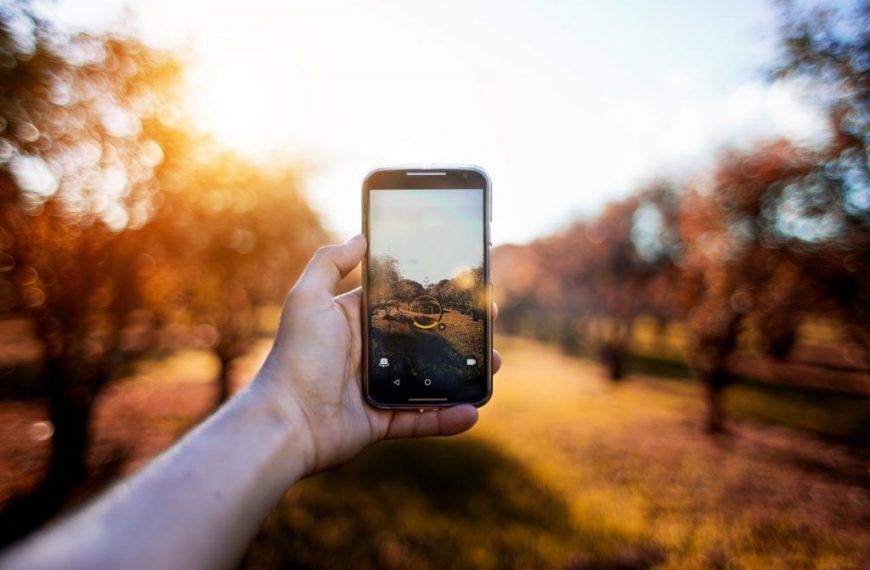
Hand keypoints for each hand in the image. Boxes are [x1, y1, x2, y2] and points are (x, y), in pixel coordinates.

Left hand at [256, 234, 500, 474]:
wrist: (285, 421)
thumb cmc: (296, 356)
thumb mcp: (307, 298)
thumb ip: (330, 263)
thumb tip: (361, 235)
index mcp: (354, 323)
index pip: (401, 302)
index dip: (432, 293)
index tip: (463, 284)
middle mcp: (368, 354)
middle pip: (423, 339)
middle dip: (457, 331)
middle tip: (488, 321)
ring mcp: (377, 389)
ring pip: (430, 379)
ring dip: (464, 373)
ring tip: (493, 363)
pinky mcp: (381, 422)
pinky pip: (421, 420)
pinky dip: (448, 418)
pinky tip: (473, 412)